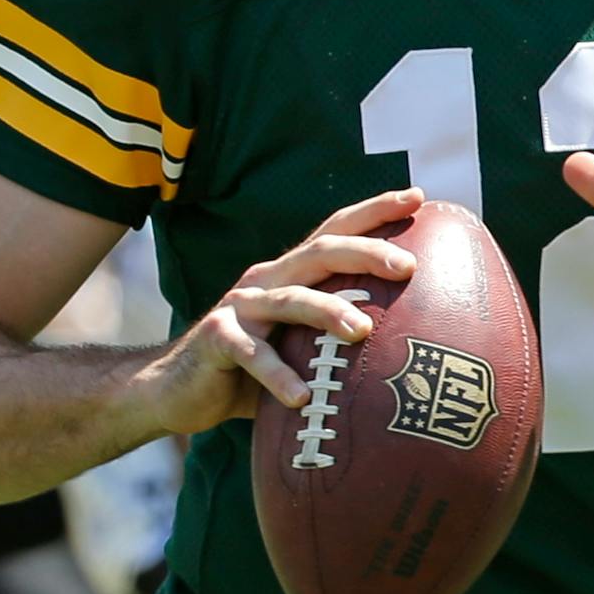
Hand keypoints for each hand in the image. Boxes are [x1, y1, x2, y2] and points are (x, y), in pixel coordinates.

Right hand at [142, 188, 421, 436]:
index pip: (336, 231)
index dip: (374, 211)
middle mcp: (267, 279)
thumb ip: (336, 343)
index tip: (418, 197)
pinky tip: (301, 396)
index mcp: (290, 274)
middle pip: (321, 252)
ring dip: (329, 312)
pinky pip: (251, 354)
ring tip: (363, 331)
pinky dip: (277, 374)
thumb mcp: (298, 348)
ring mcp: (240, 306)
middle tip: (408, 266)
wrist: (175, 389)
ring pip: (291, 300)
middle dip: (366, 252)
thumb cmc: (251, 372)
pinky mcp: (216, 339)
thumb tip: (411, 358)